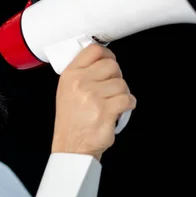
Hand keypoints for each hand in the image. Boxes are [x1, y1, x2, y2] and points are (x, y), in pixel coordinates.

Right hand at [51, 44, 136, 161]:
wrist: (72, 146)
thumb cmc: (72, 120)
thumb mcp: (67, 90)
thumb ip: (82, 72)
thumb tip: (102, 58)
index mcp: (70, 75)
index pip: (93, 50)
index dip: (107, 54)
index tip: (109, 60)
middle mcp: (80, 83)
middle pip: (111, 65)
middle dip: (116, 76)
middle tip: (112, 87)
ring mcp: (93, 97)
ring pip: (121, 83)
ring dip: (122, 93)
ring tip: (113, 102)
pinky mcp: (105, 111)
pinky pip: (127, 99)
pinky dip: (128, 104)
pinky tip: (119, 109)